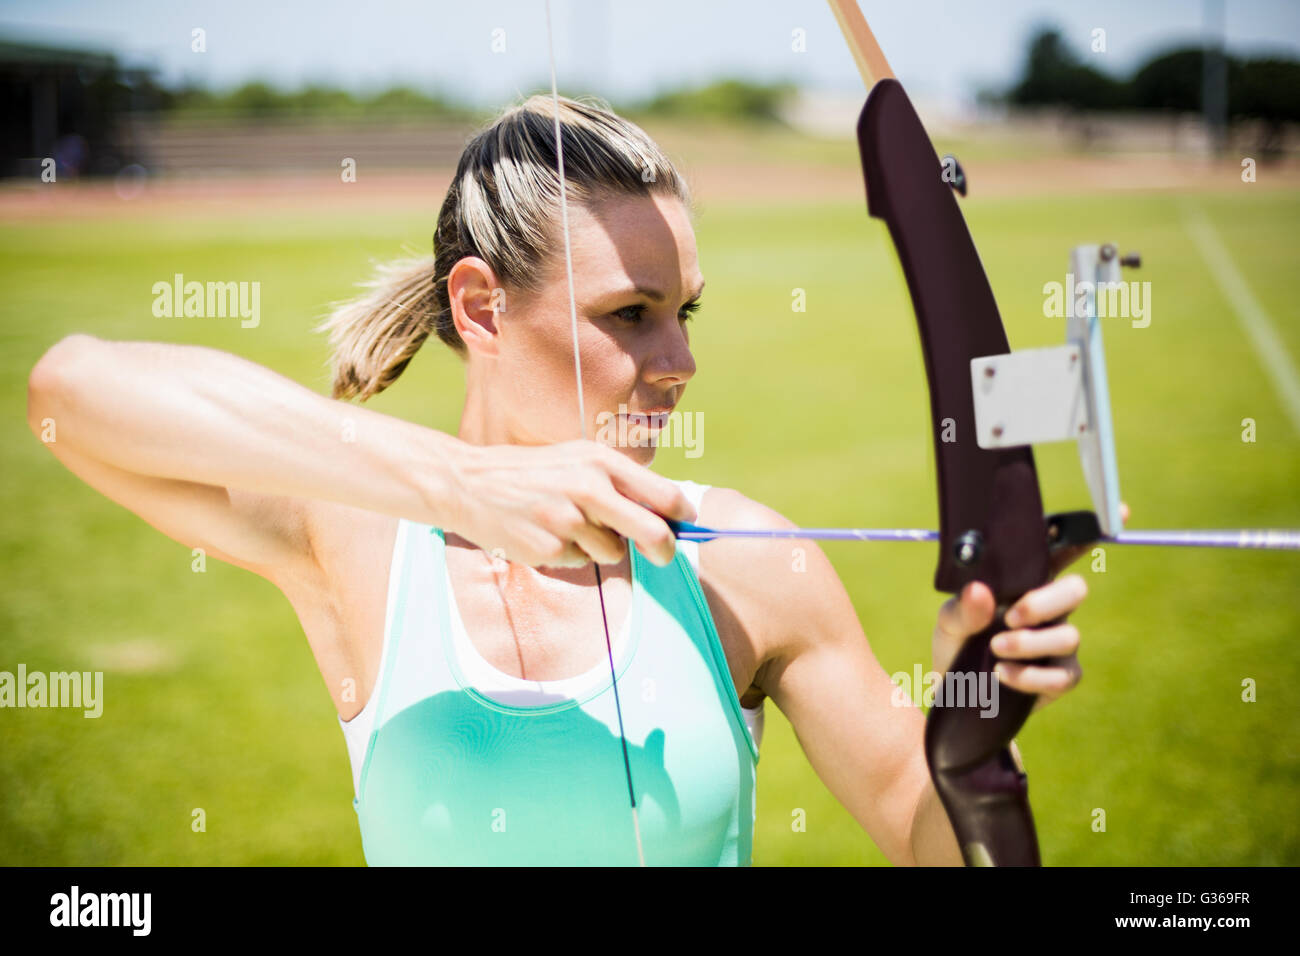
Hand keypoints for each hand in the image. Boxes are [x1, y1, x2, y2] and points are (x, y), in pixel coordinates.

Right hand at [445, 439, 696, 568]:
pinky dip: (570, 553)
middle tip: (663, 556)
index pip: (664, 494)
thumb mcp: (577, 459)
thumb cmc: (533, 472)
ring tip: (569, 525)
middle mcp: (589, 488)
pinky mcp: (550, 548)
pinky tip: (546, 533)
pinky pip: (580, 561)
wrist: (471, 483)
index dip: (682, 515)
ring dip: (600, 546)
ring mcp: (568, 520)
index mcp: (601, 462)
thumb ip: (618, 481)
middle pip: (654, 533)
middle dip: (665, 549)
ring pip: (613, 551)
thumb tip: (665, 512)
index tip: (685, 524)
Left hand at [929, 497, 1116, 712]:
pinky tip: (1003, 674)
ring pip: (1069, 635)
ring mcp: (1059, 643)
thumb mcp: (950, 621)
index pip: (1061, 553)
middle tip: (1011, 617)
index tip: (1119, 510)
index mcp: (1027, 583)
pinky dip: (1031, 676)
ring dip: (1030, 643)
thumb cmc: (957, 642)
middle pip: (1076, 590)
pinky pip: (1064, 675)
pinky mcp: (1060, 676)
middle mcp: (1050, 609)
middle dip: (1046, 602)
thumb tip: (980, 592)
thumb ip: (964, 607)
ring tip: (996, 648)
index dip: (1088, 533)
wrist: (954, 691)